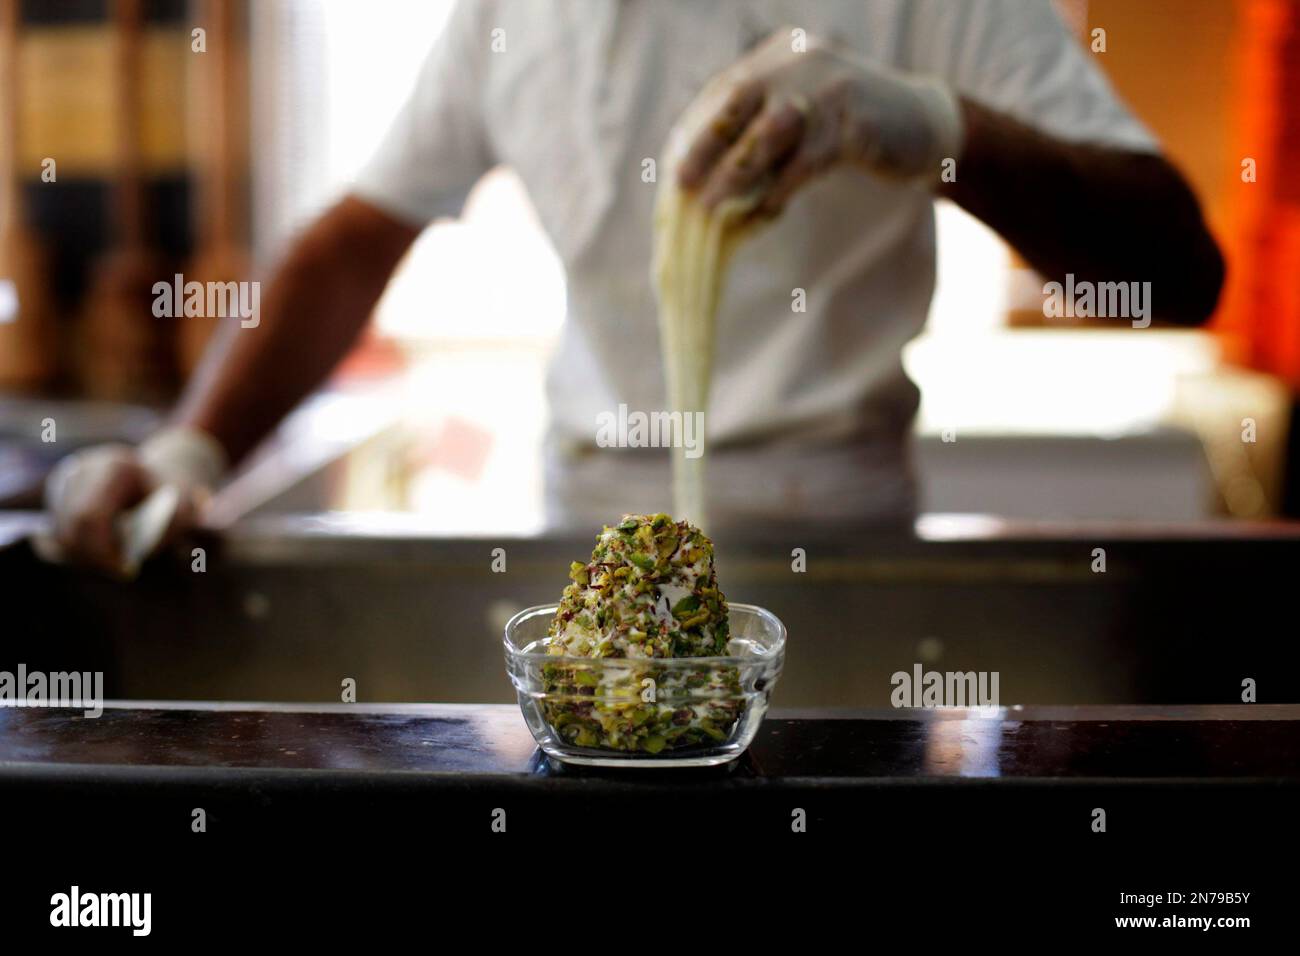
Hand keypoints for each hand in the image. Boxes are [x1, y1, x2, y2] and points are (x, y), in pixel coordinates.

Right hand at [43, 426, 226, 573]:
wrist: (160, 479)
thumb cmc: (173, 497)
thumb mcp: (188, 508)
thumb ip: (173, 526)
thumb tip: (147, 548)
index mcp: (114, 468)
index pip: (89, 517)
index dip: (102, 551)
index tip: (127, 570)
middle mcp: (81, 470)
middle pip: (68, 529)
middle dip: (94, 558)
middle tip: (122, 571)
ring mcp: (64, 482)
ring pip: (57, 535)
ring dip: (84, 556)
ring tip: (116, 558)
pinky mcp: (57, 497)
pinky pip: (55, 535)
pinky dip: (76, 550)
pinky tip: (103, 551)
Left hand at [670, 28, 963, 217]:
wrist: (926, 125)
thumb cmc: (850, 131)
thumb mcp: (802, 117)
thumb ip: (760, 133)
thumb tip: (705, 178)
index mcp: (780, 55)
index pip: (724, 93)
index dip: (696, 133)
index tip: (674, 173)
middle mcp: (799, 60)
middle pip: (736, 102)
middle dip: (704, 146)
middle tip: (680, 184)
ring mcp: (828, 85)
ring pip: (768, 132)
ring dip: (737, 174)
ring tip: (712, 208)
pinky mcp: (853, 118)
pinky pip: (805, 160)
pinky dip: (780, 189)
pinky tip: (765, 214)